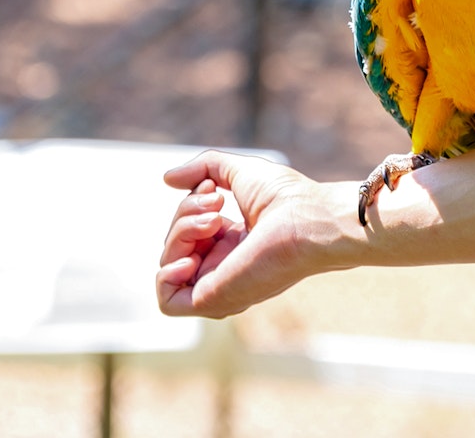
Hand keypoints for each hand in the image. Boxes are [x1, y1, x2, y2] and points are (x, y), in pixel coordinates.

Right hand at [157, 150, 330, 317]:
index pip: (187, 231)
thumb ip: (204, 170)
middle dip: (184, 215)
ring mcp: (219, 284)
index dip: (189, 207)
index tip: (215, 188)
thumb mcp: (239, 172)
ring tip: (213, 219)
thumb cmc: (287, 196)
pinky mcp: (216, 298)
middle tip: (216, 201)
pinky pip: (169, 303)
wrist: (309, 218)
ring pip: (169, 265)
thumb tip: (167, 179)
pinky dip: (165, 277)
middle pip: (174, 245)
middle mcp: (224, 266)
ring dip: (178, 233)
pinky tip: (189, 254)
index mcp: (232, 243)